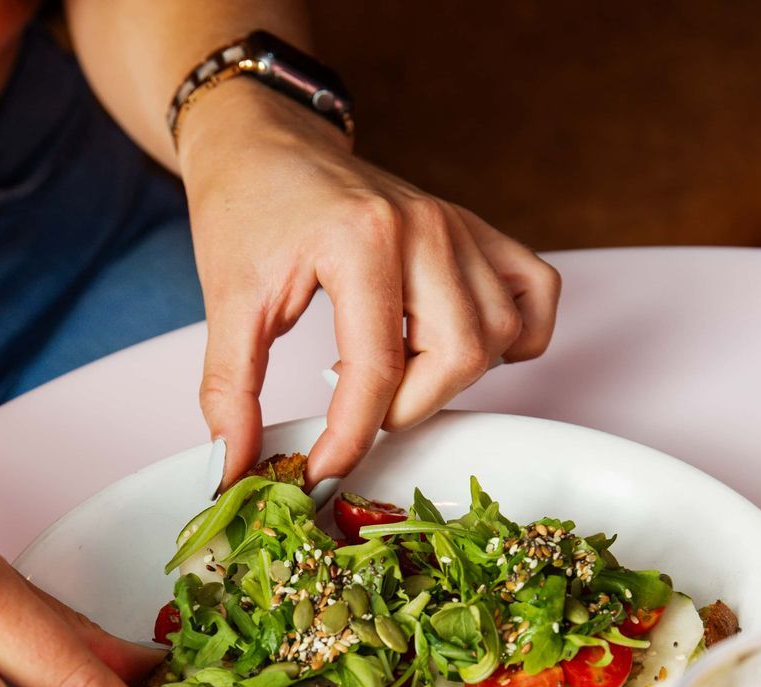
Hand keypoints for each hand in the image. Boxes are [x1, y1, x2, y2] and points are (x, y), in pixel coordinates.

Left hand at [178, 81, 561, 492]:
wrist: (262, 142)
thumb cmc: (245, 209)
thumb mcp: (224, 303)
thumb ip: (230, 391)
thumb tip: (235, 468)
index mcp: (360, 239)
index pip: (376, 368)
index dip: (350, 437)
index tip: (322, 471)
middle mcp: (424, 227)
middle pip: (460, 356)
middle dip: (408, 406)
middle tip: (361, 406)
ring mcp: (458, 225)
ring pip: (500, 333)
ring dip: (452, 375)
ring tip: (396, 368)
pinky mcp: (475, 229)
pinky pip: (536, 291)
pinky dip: (517, 333)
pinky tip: (460, 343)